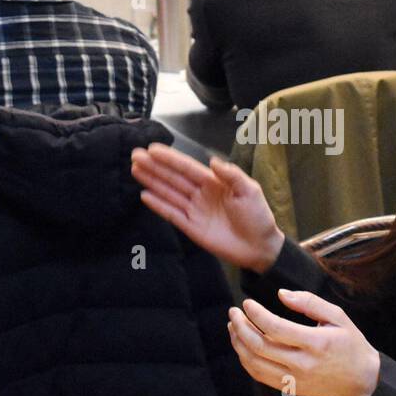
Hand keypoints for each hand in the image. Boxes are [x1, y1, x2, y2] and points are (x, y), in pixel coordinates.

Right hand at [131, 143, 283, 271]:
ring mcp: (195, 211)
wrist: (260, 247)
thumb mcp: (249, 190)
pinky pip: (172, 214)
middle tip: (135, 155)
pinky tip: (145, 195)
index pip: (187, 167)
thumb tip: (213, 160)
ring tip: (135, 170)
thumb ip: (231, 174)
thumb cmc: (258, 216)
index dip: (170, 158)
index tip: (153, 149)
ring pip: (169, 193)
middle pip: (173, 178)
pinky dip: (158, 205)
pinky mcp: (191, 228)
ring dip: (152, 181)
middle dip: (155, 167)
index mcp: (214, 182)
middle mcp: (201, 194)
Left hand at [228, 291, 380, 395]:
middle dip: (240, 327)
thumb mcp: (337, 316)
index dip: (256, 314)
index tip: (247, 303)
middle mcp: (303, 364)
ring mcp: (295, 380)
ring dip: (238, 344)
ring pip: (255, 363)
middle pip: (259, 346)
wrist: (361, 380)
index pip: (275, 328)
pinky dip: (246, 360)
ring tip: (234, 326)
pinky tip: (243, 345)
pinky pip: (260, 375)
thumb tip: (281, 294)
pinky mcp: (290, 388)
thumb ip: (309, 302)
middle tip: (233, 312)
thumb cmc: (350, 344)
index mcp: (316, 343)